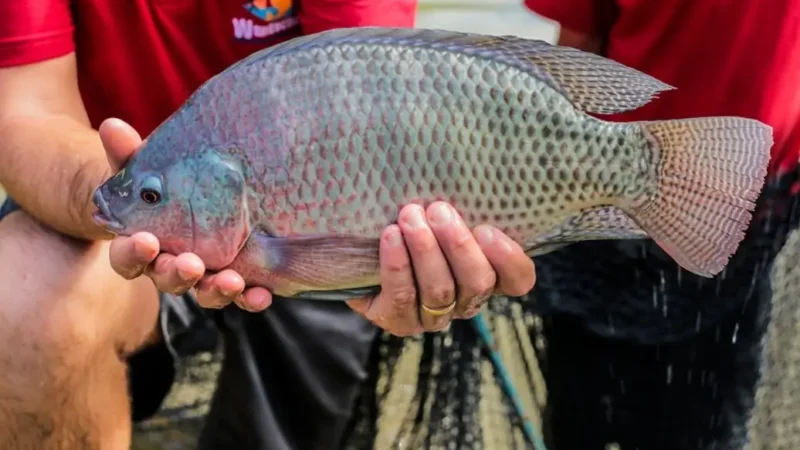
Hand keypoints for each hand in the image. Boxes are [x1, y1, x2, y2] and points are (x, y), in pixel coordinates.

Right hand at [99, 118, 271, 310]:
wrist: (188, 194)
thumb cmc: (159, 182)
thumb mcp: (143, 167)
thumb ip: (127, 153)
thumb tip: (114, 128)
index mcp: (138, 245)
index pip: (127, 257)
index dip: (133, 253)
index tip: (145, 242)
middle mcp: (167, 266)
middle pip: (167, 279)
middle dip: (178, 274)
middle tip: (191, 265)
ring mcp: (201, 276)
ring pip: (204, 292)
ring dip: (217, 290)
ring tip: (232, 282)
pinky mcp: (231, 277)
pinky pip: (240, 293)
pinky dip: (250, 296)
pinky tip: (262, 294)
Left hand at [347, 202, 535, 335]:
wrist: (358, 247)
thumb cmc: (410, 216)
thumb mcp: (438, 206)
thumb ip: (458, 197)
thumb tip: (468, 156)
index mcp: (487, 272)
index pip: (518, 279)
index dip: (510, 259)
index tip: (487, 228)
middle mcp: (465, 299)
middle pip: (478, 283)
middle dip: (458, 246)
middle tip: (438, 210)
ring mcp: (433, 315)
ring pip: (441, 291)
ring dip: (426, 251)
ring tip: (409, 216)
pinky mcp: (398, 320)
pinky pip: (403, 298)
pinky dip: (397, 266)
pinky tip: (390, 237)